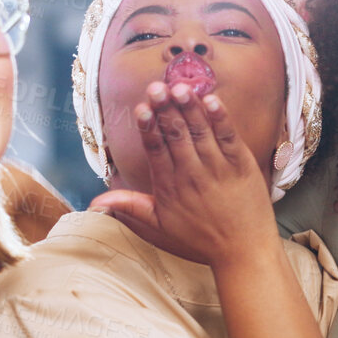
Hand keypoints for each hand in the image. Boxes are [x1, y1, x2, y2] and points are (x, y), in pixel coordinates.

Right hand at [90, 82, 275, 267]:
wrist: (243, 250)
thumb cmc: (200, 238)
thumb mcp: (160, 225)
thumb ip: (130, 206)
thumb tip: (94, 202)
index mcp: (169, 186)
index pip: (155, 150)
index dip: (148, 128)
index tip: (141, 108)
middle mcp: (191, 174)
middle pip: (176, 135)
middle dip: (166, 109)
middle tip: (157, 87)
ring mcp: (217, 168)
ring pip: (200, 132)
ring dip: (190, 108)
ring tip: (180, 86)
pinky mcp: (241, 165)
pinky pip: (229, 137)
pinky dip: (220, 118)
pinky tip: (212, 100)